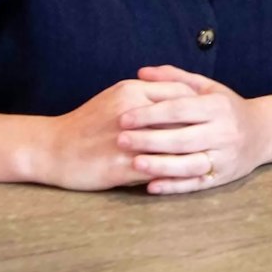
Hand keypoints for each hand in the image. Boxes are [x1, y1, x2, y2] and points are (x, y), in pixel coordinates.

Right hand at [33, 79, 201, 191]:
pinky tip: (186, 180)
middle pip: (180, 118)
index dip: (199, 104)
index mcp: (132, 91)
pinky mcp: (120, 165)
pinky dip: (173, 175)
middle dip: (201, 128)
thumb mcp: (115, 97)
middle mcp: (132, 112)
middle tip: (218, 137)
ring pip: (170, 146)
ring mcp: (127, 140)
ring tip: (210, 161)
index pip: (178, 93)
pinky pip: (155, 170)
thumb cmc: (86, 123)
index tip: (213, 113)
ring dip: (192, 154)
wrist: (52, 147)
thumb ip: (145, 93)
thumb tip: (177, 95)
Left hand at [117, 66, 271, 193]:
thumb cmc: (227, 107)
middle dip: (149, 139)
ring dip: (161, 165)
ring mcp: (224, 157)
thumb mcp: (207, 88)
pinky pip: (196, 184)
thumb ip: (175, 78)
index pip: (180, 109)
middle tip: (120, 140)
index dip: (151, 113)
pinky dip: (174, 186)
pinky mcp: (222, 177)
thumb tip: (141, 71)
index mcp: (218, 106)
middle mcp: (224, 132)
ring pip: (189, 164)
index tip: (124, 117)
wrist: (263, 133)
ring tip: (134, 163)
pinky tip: (151, 186)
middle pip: (182, 137)